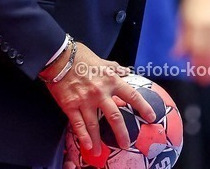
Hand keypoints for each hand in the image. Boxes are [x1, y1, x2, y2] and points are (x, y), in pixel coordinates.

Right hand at [44, 42, 156, 158]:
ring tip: (101, 152)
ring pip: (95, 124)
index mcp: (111, 80)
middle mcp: (100, 93)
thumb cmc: (80, 57)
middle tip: (127, 144)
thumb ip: (113, 68)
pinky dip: (83, 136)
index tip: (151, 117)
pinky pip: (78, 124)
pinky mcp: (70, 105)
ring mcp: (85, 100)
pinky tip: (88, 146)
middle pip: (115, 117)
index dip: (143, 108)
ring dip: (99, 141)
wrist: (58, 58)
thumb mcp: (101, 61)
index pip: (132, 96)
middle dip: (122, 133)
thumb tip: (124, 71)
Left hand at [173, 0, 209, 84]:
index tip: (195, 77)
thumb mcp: (183, 19)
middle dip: (206, 68)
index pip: (196, 48)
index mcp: (196, 22)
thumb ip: (182, 38)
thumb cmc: (193, 3)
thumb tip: (178, 56)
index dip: (196, 64)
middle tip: (203, 82)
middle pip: (209, 51)